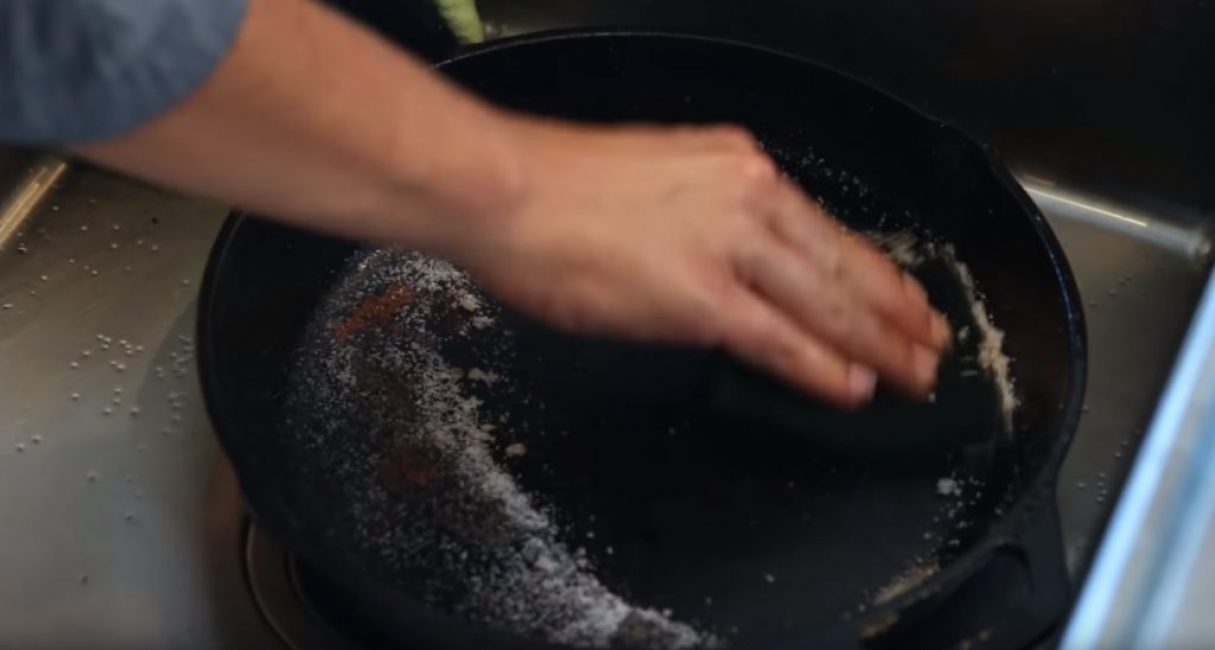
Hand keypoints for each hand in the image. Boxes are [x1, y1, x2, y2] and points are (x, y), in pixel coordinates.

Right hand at [441, 116, 950, 406]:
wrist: (504, 190)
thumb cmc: (554, 185)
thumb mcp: (651, 174)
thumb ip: (700, 214)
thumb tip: (725, 262)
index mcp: (735, 165)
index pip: (823, 225)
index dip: (870, 268)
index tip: (899, 292)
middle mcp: (747, 196)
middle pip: (841, 263)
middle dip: (894, 310)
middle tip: (930, 341)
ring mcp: (728, 245)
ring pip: (826, 301)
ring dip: (877, 343)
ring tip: (912, 372)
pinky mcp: (700, 295)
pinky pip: (780, 337)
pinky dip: (821, 366)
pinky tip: (851, 386)